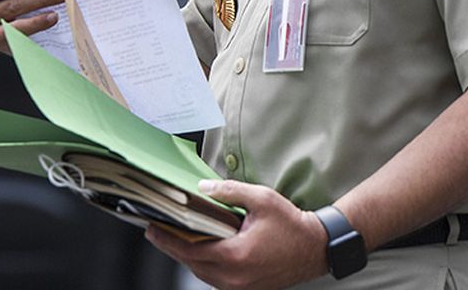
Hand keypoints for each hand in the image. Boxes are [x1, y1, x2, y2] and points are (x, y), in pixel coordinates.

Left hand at [145, 179, 328, 289]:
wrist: (316, 249)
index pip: (191, 249)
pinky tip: (199, 250)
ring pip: (202, 274)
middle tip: (156, 230)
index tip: (152, 229)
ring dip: (187, 257)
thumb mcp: (261, 198)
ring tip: (174, 238)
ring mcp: (240, 287)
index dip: (168, 239)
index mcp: (235, 255)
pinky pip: (215, 279)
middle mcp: (234, 277)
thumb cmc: (291, 223)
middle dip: (173, 247)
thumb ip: (229, 191)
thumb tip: (203, 188)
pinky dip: (204, 264)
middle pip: (192, 264)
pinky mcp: (245, 289)